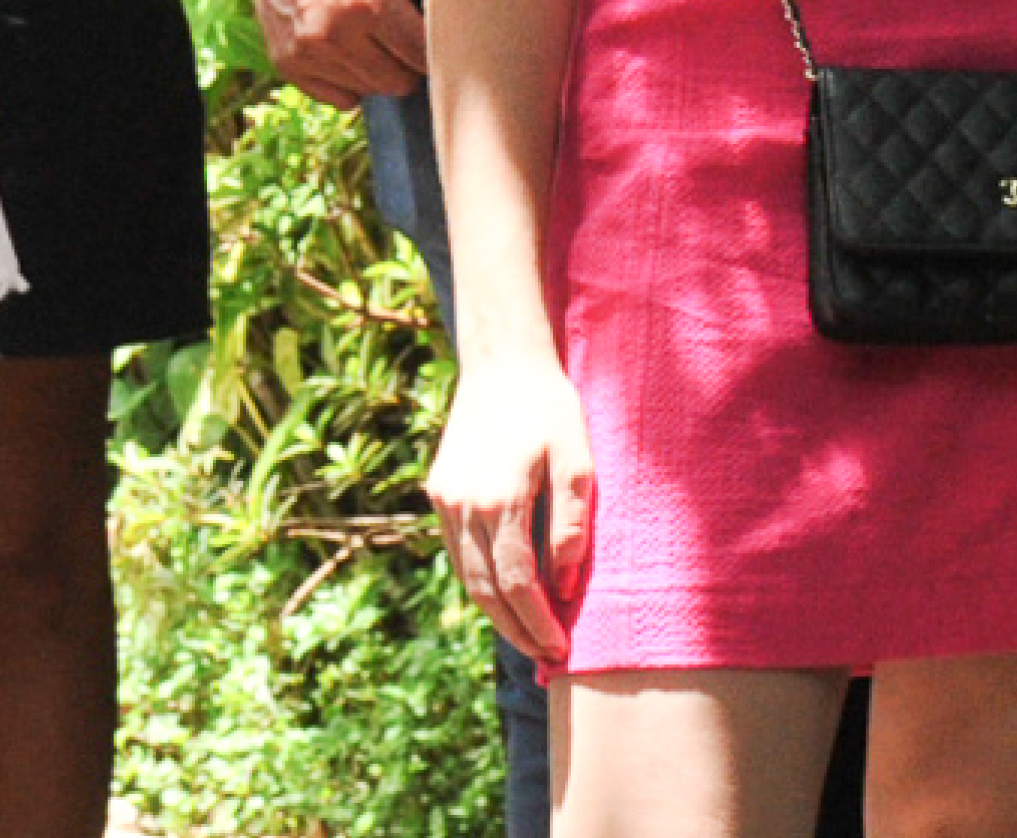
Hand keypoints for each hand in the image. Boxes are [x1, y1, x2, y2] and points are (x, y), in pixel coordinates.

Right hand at [243, 0, 426, 105]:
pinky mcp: (287, 62)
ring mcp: (307, 50)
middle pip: (398, 80)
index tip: (442, 35)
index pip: (423, 53)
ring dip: (380, 70)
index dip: (438, 45)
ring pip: (369, 91)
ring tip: (379, 36)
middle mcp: (333, 30)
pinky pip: (338, 96)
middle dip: (410, 61)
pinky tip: (351, 46)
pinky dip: (350, 79)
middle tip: (410, 36)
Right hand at [428, 348, 596, 665]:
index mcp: (501, 498)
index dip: (540, 623)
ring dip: (496, 612)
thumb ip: (572, 524)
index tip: (562, 648)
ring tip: (528, 633)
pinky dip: (478, 579)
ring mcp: (446, 498)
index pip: (519, 584)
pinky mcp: (438, 490)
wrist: (501, 360)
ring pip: (467, 576)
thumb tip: (565, 585)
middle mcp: (465, 504)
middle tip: (547, 655)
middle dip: (518, 630)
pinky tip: (504, 590)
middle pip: (488, 591)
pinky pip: (456, 551)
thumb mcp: (577, 458)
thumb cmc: (549, 406)